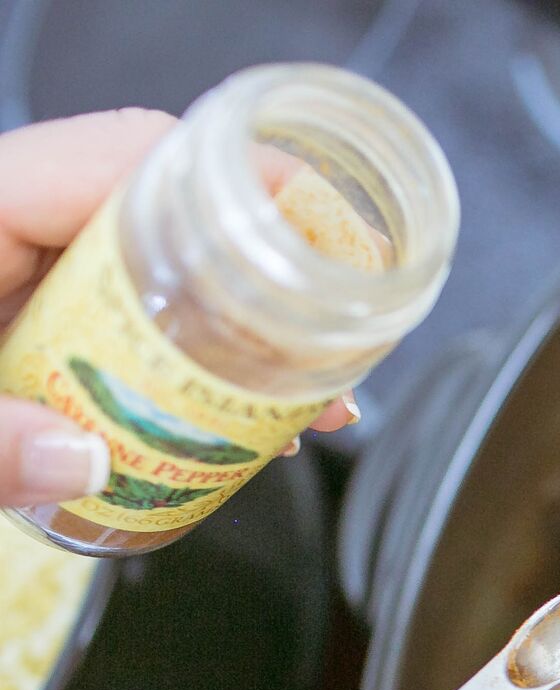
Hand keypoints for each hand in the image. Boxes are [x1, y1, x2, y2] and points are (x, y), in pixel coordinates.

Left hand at [0, 110, 357, 508]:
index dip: (223, 181)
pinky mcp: (10, 351)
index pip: (115, 159)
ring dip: (232, 349)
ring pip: (145, 297)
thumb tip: (82, 460)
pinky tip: (229, 434)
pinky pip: (112, 350)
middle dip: (256, 287)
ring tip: (302, 408)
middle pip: (155, 231)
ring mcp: (7, 297)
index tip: (308, 228)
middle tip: (328, 344)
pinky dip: (177, 387)